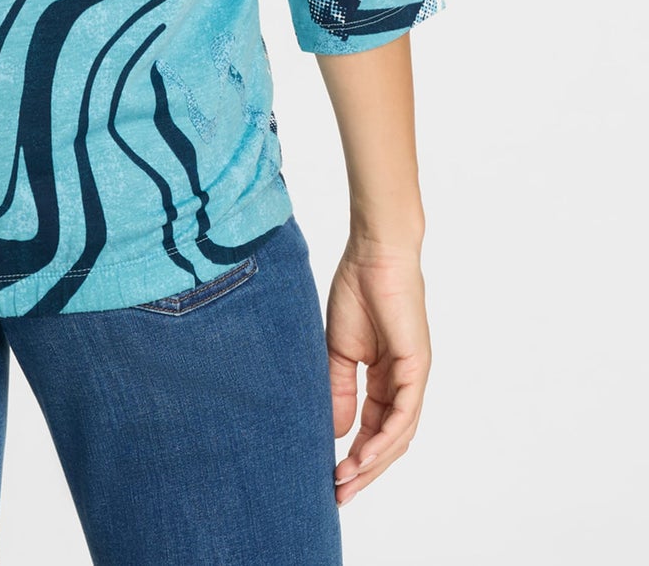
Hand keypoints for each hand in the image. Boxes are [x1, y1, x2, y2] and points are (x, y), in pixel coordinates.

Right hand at [325, 236, 429, 505]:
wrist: (373, 255)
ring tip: (347, 480)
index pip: (373, 427)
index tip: (331, 476)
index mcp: (385, 378)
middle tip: (339, 493)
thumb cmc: (356, 290)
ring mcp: (412, 376)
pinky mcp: (416, 367)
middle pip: (388, 440)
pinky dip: (386, 437)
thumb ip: (339, 390)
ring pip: (399, 434)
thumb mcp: (338, 350)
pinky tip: (366, 454)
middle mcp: (403, 383)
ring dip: (373, 461)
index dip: (354, 454)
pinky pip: (405, 413)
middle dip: (365, 469)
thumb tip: (336, 433)